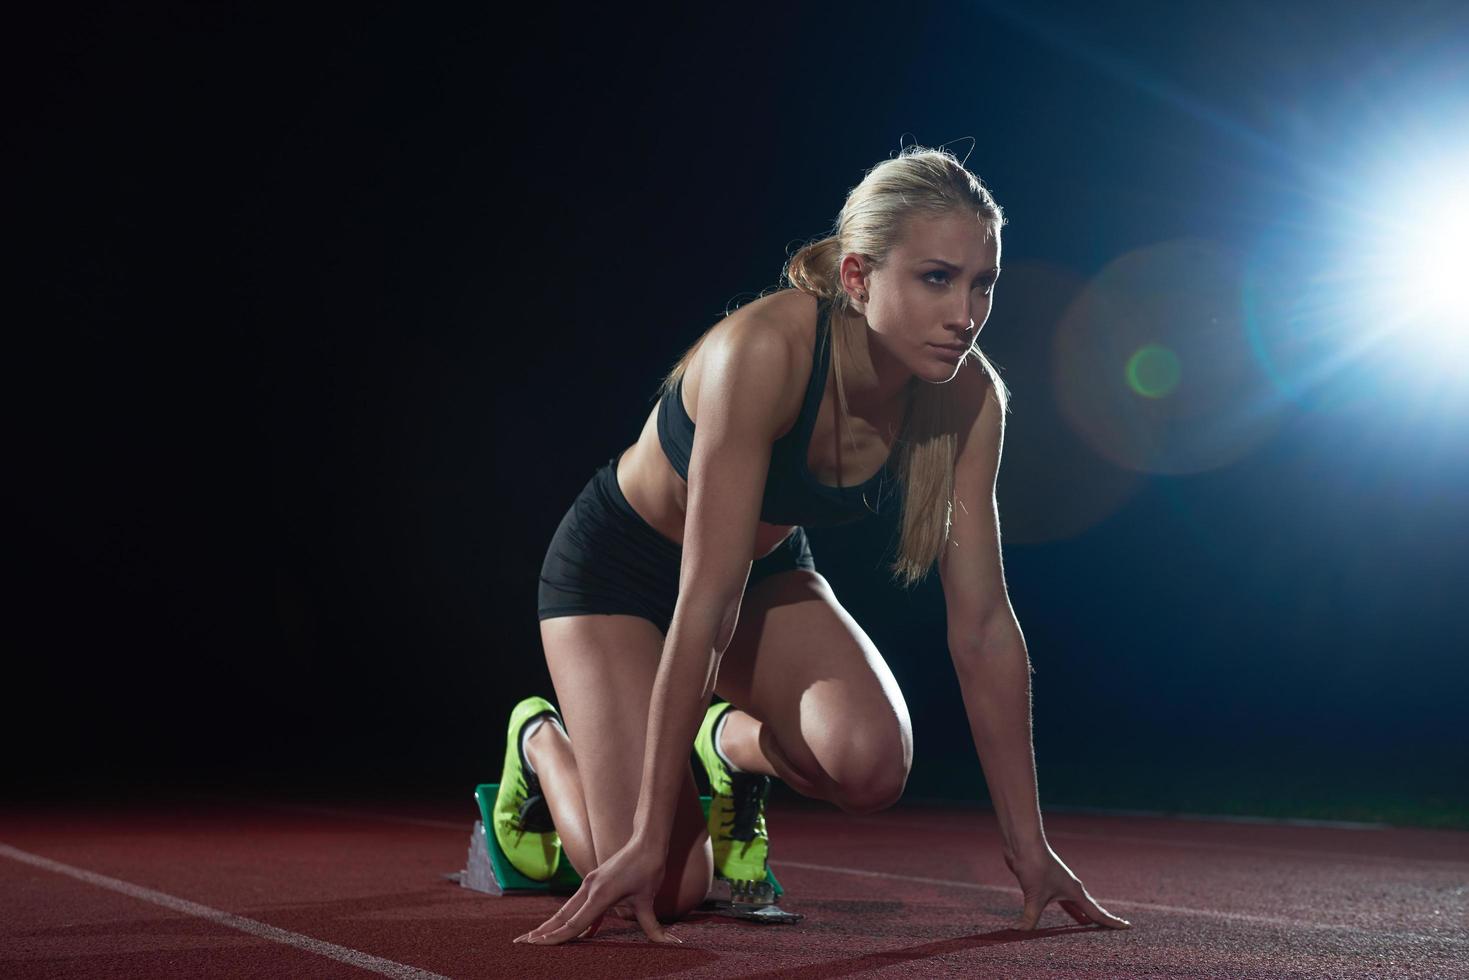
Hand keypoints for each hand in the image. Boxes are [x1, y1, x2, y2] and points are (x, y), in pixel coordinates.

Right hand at [513, 838, 682, 945]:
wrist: (647, 841)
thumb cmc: (648, 868)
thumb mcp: (649, 900)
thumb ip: (654, 927)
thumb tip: (671, 944)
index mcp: (599, 895)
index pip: (573, 923)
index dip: (555, 938)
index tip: (535, 944)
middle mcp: (589, 889)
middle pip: (562, 916)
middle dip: (542, 931)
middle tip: (520, 943)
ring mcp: (590, 884)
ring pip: (566, 910)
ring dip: (551, 924)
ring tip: (534, 937)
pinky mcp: (594, 882)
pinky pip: (578, 905)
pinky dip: (571, 918)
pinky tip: (575, 933)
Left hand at [1003, 842, 1131, 930]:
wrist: (1023, 844)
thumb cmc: (1034, 865)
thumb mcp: (1034, 895)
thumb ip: (1030, 917)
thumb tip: (1021, 933)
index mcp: (1075, 892)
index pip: (1097, 913)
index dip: (1113, 922)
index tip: (1128, 927)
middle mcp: (1070, 889)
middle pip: (1089, 909)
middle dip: (1099, 921)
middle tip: (1111, 932)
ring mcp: (1059, 885)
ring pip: (1074, 905)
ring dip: (1080, 915)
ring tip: (1086, 926)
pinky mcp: (1046, 883)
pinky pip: (1060, 902)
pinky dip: (1065, 910)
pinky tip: (1064, 913)